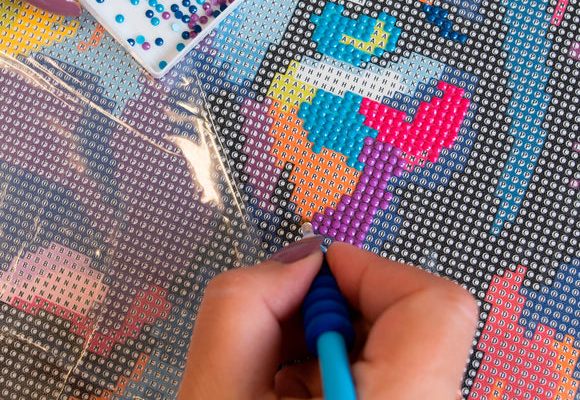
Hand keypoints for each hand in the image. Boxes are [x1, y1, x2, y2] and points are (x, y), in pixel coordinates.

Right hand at [178, 239, 477, 399]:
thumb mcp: (213, 395)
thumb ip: (242, 303)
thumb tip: (293, 260)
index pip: (433, 302)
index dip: (368, 269)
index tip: (314, 277)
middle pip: (411, 317)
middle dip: (334, 309)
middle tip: (280, 342)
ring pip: (395, 348)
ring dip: (330, 345)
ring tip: (279, 385)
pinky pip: (388, 375)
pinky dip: (336, 372)